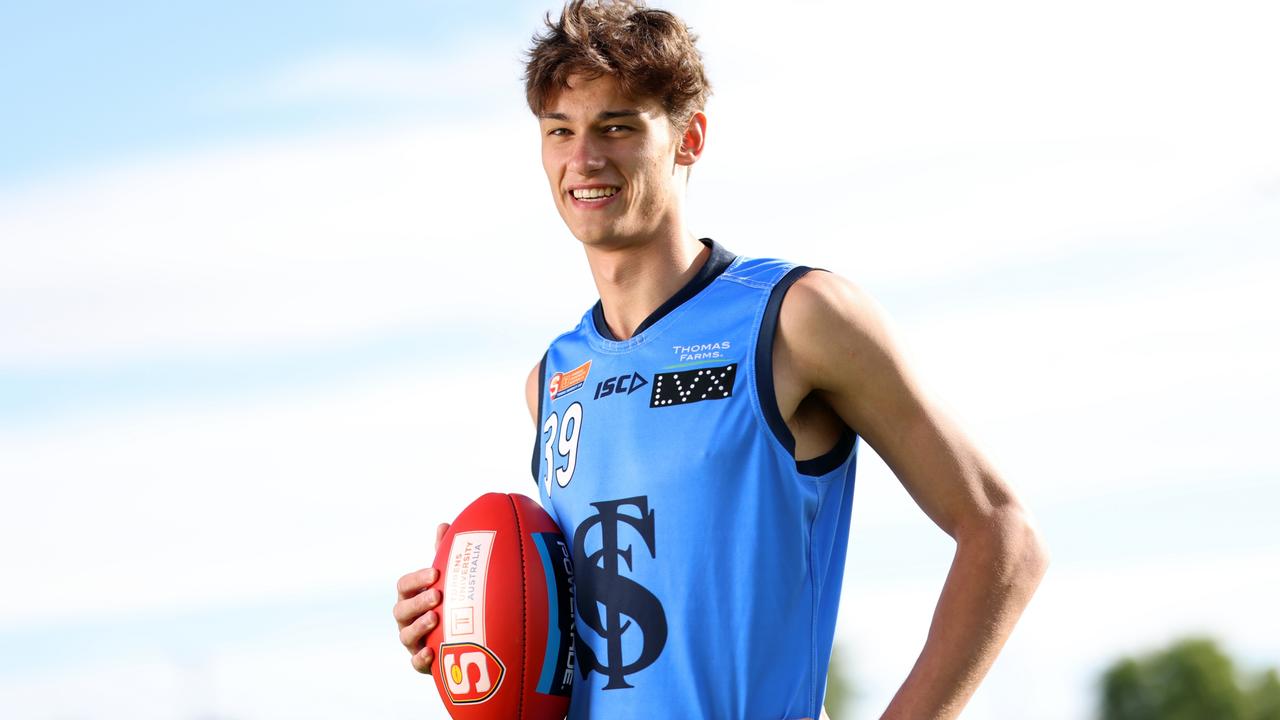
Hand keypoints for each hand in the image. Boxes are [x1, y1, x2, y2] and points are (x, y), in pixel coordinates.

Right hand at [393, 522, 449, 673]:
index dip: (417, 579)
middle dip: (418, 602)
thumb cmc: (449, 602)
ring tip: (436, 619)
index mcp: (410, 597)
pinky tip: (432, 651)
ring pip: (406, 635)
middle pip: (402, 610)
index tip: (436, 573)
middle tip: (438, 595)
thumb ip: (443, 555)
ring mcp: (411, 641)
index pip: (404, 585)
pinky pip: (415, 662)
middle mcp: (405, 619)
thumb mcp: (446, 580)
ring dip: (419, 626)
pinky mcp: (420, 663)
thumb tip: (444, 524)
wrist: (456, 640)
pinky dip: (421, 657)